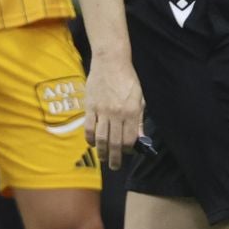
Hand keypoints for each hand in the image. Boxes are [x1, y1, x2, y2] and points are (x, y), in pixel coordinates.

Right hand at [85, 53, 143, 168]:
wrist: (110, 61)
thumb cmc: (128, 79)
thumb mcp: (139, 98)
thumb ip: (138, 119)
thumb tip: (140, 138)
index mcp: (131, 111)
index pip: (129, 139)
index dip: (129, 150)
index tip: (128, 153)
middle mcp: (116, 113)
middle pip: (114, 142)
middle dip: (115, 158)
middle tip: (115, 166)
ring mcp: (102, 111)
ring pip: (101, 138)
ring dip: (102, 152)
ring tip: (103, 158)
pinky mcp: (90, 107)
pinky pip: (88, 128)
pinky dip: (90, 139)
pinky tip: (92, 143)